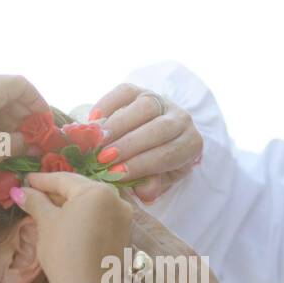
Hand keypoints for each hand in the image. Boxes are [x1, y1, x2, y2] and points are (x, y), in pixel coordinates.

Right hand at [16, 171, 133, 282]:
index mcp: (97, 191)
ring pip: (92, 204)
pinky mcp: (125, 235)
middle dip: (57, 192)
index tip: (26, 180)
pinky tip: (68, 222)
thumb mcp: (47, 223)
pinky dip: (85, 217)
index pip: (65, 180)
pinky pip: (101, 218)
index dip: (42, 180)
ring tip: (48, 208)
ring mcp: (124, 218)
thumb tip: (20, 191)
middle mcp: (116, 200)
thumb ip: (35, 202)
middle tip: (35, 192)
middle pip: (81, 190)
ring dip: (71, 205)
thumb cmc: (64, 252)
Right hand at [89, 83, 202, 203]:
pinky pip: (126, 91)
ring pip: (144, 106)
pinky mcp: (141, 90)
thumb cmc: (157, 165)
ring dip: (118, 124)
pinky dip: (108, 103)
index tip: (116, 173)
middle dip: (129, 144)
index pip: (167, 154)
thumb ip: (153, 186)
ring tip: (98, 140)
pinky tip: (93, 119)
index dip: (141, 164)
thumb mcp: (159, 181)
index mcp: (189, 145)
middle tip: (103, 157)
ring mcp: (162, 101)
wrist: (156, 139)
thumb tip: (144, 192)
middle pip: (158, 129)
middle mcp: (181, 120)